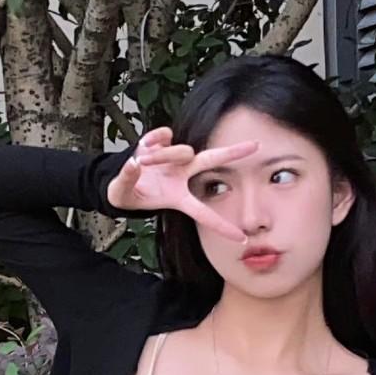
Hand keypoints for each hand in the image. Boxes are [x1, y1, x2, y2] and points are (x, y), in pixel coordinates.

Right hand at [106, 127, 259, 245]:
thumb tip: (134, 163)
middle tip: (256, 145)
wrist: (119, 178)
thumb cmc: (128, 193)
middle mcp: (182, 175)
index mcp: (178, 197)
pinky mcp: (164, 141)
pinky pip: (164, 135)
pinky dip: (153, 140)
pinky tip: (144, 148)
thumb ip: (126, 180)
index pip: (203, 213)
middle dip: (233, 152)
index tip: (242, 238)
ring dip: (161, 156)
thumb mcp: (121, 193)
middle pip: (211, 161)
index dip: (221, 226)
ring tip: (142, 161)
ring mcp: (175, 157)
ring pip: (180, 150)